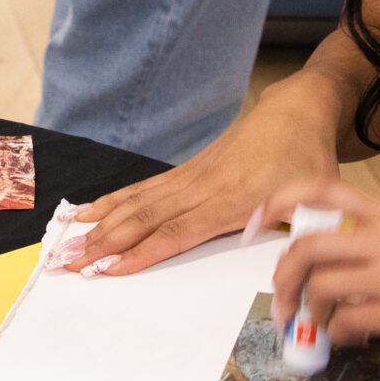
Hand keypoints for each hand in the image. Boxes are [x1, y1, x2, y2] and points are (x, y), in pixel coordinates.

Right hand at [69, 83, 339, 275]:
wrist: (296, 111)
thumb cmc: (308, 158)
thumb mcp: (316, 193)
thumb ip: (294, 219)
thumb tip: (274, 242)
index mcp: (232, 199)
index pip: (177, 231)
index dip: (141, 252)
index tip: (108, 269)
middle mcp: (203, 187)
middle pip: (144, 218)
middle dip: (103, 243)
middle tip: (66, 263)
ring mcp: (190, 176)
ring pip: (137, 202)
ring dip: (99, 224)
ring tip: (64, 242)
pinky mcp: (186, 170)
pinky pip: (142, 188)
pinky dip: (112, 201)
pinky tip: (87, 211)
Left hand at [267, 179, 379, 355]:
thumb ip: (379, 242)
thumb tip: (335, 266)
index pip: (321, 191)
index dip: (278, 201)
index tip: (256, 222)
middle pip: (305, 247)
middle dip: (282, 279)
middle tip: (283, 304)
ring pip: (320, 287)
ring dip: (310, 313)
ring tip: (321, 326)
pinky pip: (346, 324)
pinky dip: (338, 336)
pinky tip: (352, 339)